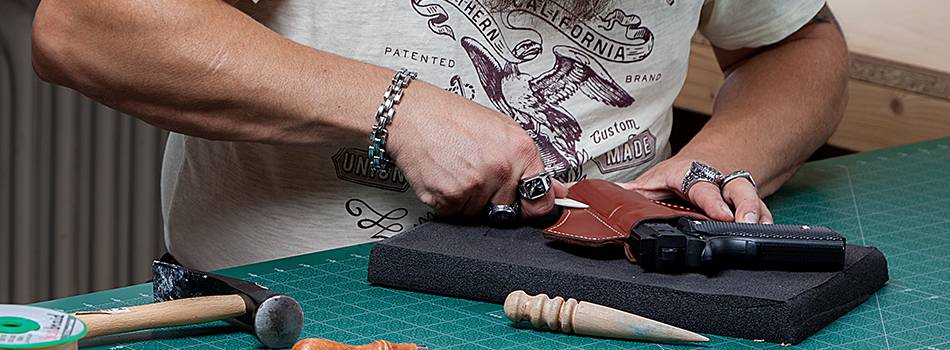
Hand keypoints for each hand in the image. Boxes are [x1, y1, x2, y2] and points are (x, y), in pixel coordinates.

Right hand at [387, 82, 565, 220]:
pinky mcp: (449, 197)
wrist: (412, 114)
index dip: (533, 207)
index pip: (541, 200)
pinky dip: (448, 201)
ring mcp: (474, 185)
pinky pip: (454, 214)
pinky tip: (444, 176)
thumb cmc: (452, 117)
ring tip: (457, 169)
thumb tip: (553, 189)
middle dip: (494, 199)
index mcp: (520, 151)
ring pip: (478, 214)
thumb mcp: (501, 129)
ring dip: (468, 200)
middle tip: (476, 173)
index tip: (527, 207)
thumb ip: (527, 162)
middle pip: (507, 210)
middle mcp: (500, 169)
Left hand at [620, 158, 772, 223]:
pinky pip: (763, 210)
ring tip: (759, 231)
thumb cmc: (676, 175)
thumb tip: (606, 198)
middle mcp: (718, 180)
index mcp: (692, 175)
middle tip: (745, 223)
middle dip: (745, 206)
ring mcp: (734, 190)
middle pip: (737, 189)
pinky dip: (766, 222)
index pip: (703, 187)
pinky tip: (766, 234)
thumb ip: (632, 192)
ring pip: (754, 199)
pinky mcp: (747, 202)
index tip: (721, 215)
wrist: (704, 161)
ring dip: (759, 216)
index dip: (712, 202)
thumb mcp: (652, 180)